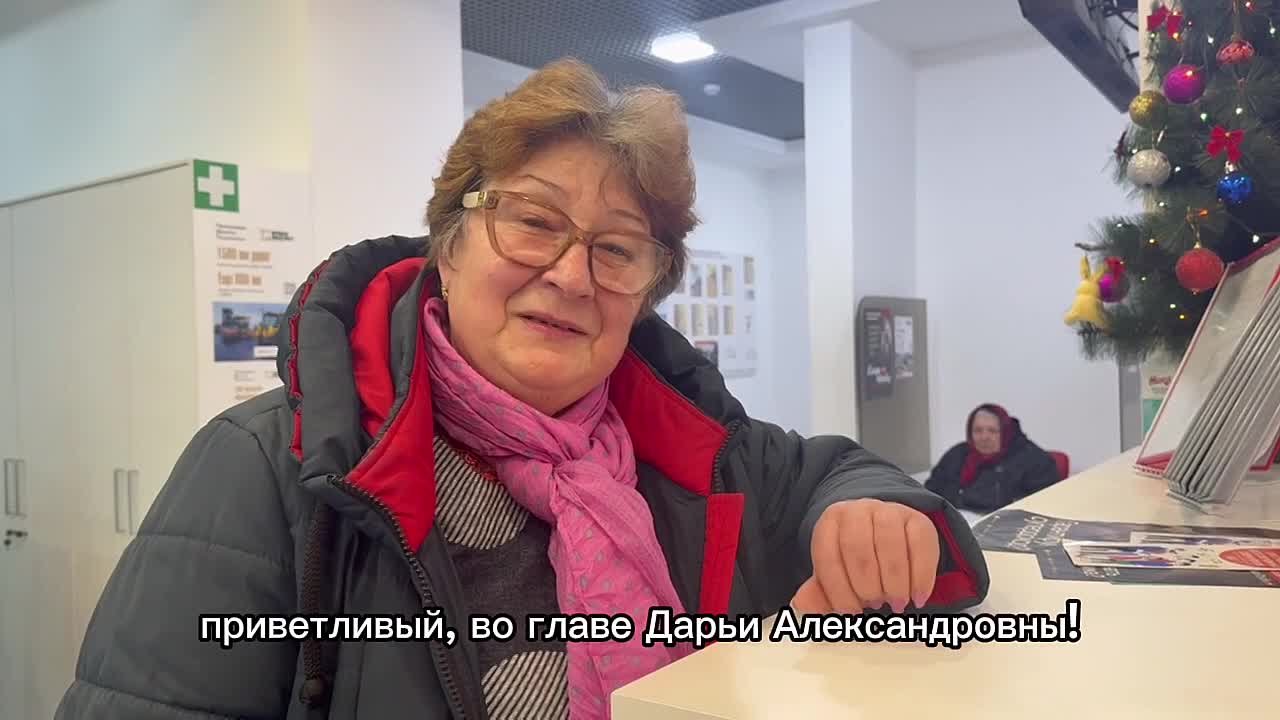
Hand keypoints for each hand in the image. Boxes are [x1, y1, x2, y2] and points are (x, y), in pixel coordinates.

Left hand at [791, 499, 939, 614]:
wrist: (885, 532)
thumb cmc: (855, 560)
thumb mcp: (834, 573)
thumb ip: (818, 592)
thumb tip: (801, 603)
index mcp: (829, 522)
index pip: (827, 556)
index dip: (837, 590)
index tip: (849, 613)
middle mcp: (857, 511)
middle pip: (858, 549)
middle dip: (867, 586)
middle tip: (875, 606)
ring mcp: (889, 511)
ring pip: (890, 545)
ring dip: (894, 582)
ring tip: (896, 604)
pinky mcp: (918, 519)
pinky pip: (921, 546)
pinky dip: (921, 577)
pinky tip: (918, 597)